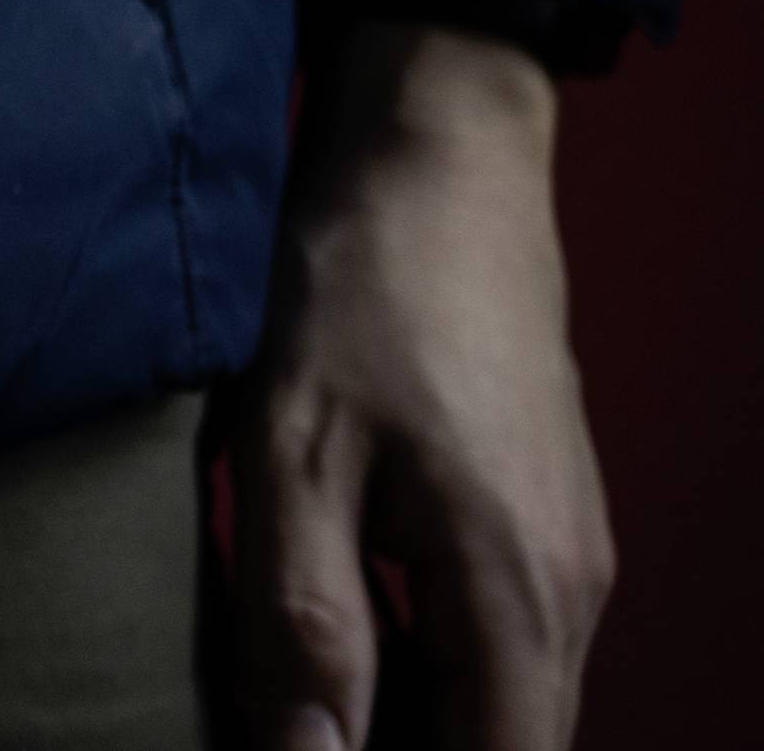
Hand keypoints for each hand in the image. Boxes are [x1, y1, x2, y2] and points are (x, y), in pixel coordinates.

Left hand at [232, 22, 613, 750]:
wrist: (440, 155)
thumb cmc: (360, 287)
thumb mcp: (293, 450)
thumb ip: (306, 620)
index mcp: (523, 593)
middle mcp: (571, 589)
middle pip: (500, 744)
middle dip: (390, 748)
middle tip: (275, 721)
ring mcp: (562, 550)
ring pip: (492, 694)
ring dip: (399, 711)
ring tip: (285, 687)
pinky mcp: (534, 514)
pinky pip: (485, 633)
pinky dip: (413, 655)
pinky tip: (321, 624)